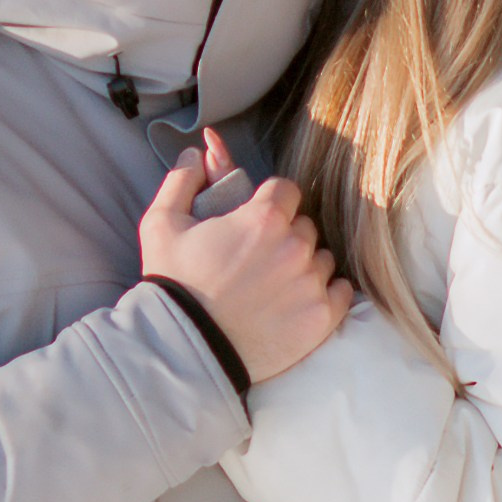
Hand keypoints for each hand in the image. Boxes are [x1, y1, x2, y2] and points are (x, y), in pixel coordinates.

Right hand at [139, 133, 352, 383]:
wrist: (184, 349)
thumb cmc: (173, 285)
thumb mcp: (162, 224)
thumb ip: (182, 180)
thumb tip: (196, 152)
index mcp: (263, 217)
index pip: (287, 190)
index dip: (272, 203)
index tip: (257, 222)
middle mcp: (294, 246)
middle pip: (305, 226)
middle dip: (287, 235)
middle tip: (259, 258)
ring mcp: (311, 283)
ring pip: (322, 259)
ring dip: (304, 266)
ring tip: (274, 285)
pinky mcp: (321, 317)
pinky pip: (340, 292)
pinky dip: (324, 294)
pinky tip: (297, 302)